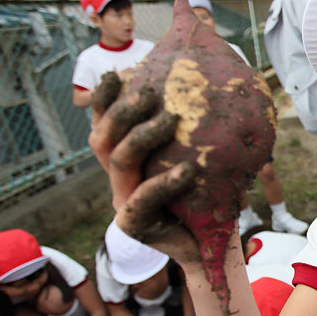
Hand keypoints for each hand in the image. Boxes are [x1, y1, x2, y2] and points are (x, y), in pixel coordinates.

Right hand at [87, 72, 199, 264]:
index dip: (105, 98)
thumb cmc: (207, 193)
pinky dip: (164, 182)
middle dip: (122, 111)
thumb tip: (206, 80)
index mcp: (125, 159)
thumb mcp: (196, 154)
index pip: (104, 123)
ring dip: (143, 136)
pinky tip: (187, 169)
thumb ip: (190, 127)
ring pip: (120, 162)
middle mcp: (119, 179)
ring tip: (172, 119)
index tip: (120, 73)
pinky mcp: (134, 226)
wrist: (212, 241)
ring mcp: (123, 202)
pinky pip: (143, 199)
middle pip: (104, 139)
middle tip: (150, 93)